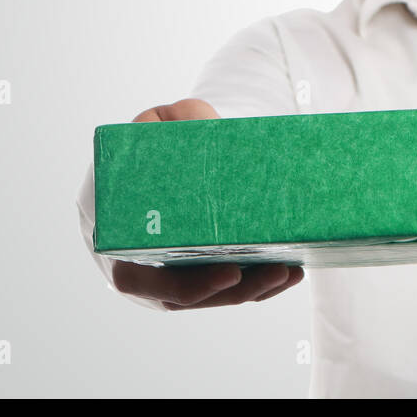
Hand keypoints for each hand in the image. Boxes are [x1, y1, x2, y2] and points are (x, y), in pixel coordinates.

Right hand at [108, 98, 305, 310]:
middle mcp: (147, 265)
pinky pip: (230, 288)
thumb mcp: (153, 128)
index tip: (230, 272)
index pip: (143, 281)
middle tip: (277, 270)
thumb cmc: (150, 147)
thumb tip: (190, 120)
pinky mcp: (203, 268)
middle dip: (238, 290)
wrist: (163, 156)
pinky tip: (294, 271)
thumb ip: (168, 121)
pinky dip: (261, 284)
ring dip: (256, 288)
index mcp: (122, 239)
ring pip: (215, 295)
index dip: (187, 285)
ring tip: (290, 271)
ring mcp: (176, 271)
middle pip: (192, 296)